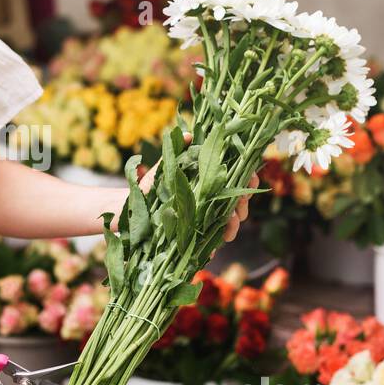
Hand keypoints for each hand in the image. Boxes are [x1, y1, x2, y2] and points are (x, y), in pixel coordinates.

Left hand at [136, 132, 258, 253]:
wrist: (131, 208)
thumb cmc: (150, 186)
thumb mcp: (164, 167)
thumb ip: (177, 151)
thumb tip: (188, 135)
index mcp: (208, 182)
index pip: (236, 179)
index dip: (248, 178)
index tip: (252, 179)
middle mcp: (209, 201)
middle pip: (237, 203)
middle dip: (243, 205)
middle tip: (240, 208)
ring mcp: (203, 219)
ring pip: (227, 224)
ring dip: (232, 226)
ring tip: (229, 229)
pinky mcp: (193, 237)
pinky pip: (207, 244)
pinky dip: (211, 247)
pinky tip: (212, 249)